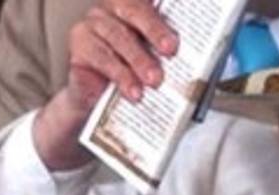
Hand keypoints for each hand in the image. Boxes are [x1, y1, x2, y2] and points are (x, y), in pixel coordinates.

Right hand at [33, 0, 178, 170]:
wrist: (101, 100)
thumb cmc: (136, 74)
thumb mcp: (158, 60)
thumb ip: (170, 51)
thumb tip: (200, 59)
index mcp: (136, 6)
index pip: (148, 1)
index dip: (160, 12)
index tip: (176, 28)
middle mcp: (113, 9)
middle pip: (134, 10)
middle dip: (155, 29)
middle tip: (171, 51)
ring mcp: (93, 24)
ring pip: (117, 35)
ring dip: (139, 60)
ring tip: (154, 81)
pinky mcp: (79, 44)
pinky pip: (101, 56)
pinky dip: (121, 75)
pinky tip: (133, 90)